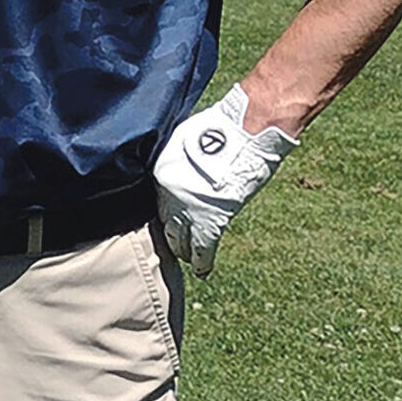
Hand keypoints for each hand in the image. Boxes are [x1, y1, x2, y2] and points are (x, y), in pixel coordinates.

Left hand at [155, 82, 297, 276]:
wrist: (246, 132)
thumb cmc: (219, 128)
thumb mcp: (183, 139)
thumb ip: (175, 157)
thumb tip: (179, 167)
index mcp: (160, 173)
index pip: (156, 202)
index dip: (162, 212)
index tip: (163, 219)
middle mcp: (170, 195)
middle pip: (166, 222)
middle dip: (169, 234)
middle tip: (173, 244)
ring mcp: (191, 209)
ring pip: (181, 238)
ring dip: (184, 249)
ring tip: (187, 256)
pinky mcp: (214, 220)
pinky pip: (203, 247)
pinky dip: (202, 260)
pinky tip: (201, 272)